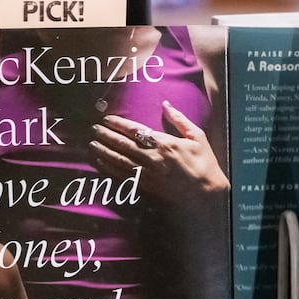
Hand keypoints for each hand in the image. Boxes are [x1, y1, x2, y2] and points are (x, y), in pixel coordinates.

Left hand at [89, 99, 229, 200]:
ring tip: (92, 144)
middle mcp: (152, 157)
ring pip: (118, 160)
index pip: (135, 130)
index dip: (118, 124)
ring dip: (103, 151)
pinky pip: (121, 176)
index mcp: (164, 143)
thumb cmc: (204, 164)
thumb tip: (165, 104)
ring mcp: (146, 174)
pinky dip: (108, 169)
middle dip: (105, 136)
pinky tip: (100, 164)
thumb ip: (180, 120)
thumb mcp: (197, 137)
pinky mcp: (145, 187)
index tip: (106, 119)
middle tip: (94, 129)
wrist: (206, 194)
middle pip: (122, 144)